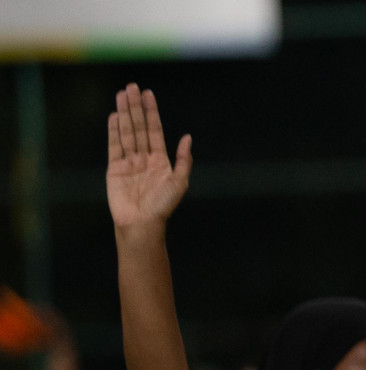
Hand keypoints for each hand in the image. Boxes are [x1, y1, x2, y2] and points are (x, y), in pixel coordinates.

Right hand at [106, 84, 190, 233]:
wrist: (142, 223)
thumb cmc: (163, 206)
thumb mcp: (179, 182)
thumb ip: (184, 159)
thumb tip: (188, 137)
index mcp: (161, 161)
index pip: (155, 130)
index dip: (152, 112)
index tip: (148, 94)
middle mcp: (144, 159)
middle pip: (139, 127)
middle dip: (136, 107)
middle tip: (132, 86)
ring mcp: (129, 162)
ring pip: (126, 132)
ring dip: (124, 113)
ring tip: (122, 94)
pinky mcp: (114, 168)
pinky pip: (114, 145)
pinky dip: (114, 130)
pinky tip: (114, 116)